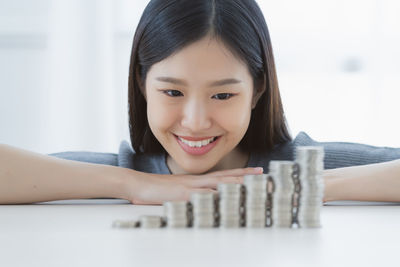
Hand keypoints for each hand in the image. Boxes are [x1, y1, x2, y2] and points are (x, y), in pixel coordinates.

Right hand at [122, 167, 263, 204]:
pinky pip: (203, 195)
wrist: (139, 184)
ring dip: (237, 183)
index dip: (242, 173)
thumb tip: (207, 198)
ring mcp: (192, 187)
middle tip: (265, 177)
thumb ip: (193, 193)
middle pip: (227, 177)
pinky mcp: (183, 194)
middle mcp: (198, 181)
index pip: (225, 175)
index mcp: (198, 180)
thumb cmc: (158, 189)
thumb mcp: (179, 191)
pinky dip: (216, 195)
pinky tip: (227, 196)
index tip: (258, 172)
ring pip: (219, 183)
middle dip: (247, 177)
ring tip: (254, 184)